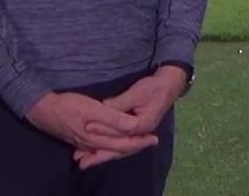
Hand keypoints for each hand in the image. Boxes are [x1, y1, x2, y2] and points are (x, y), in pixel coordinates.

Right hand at [26, 91, 158, 164]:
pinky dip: (110, 146)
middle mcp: (92, 144)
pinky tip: (112, 144)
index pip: (124, 144)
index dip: (140, 141)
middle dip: (135, 146)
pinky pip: (99, 146)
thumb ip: (113, 119)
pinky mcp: (79, 138)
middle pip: (118, 149)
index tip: (154, 138)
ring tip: (136, 142)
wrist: (42, 109)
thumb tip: (132, 126)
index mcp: (98, 138)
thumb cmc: (69, 106)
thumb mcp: (93, 109)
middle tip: (151, 141)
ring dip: (123, 147)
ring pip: (109, 148)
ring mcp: (84, 143)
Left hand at [72, 67, 186, 169]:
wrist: (168, 86)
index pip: (120, 131)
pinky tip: (95, 153)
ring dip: (101, 156)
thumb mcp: (136, 92)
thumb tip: (102, 108)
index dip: (103, 129)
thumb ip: (120, 103)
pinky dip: (107, 150)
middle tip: (80, 159)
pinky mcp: (134, 133)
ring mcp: (138, 135)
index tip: (86, 126)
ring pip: (118, 150)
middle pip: (118, 148)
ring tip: (83, 161)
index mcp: (143, 125)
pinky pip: (120, 145)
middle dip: (99, 154)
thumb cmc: (153, 88)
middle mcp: (141, 134)